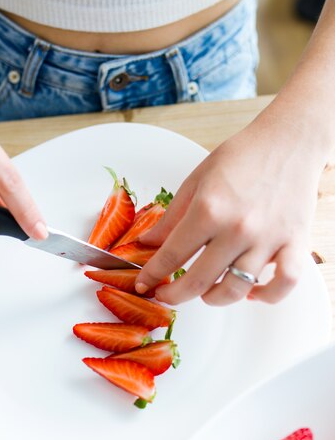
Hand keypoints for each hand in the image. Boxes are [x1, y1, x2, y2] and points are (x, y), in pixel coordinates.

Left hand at [135, 111, 323, 305]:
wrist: (289, 140)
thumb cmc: (242, 156)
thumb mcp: (196, 181)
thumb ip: (171, 217)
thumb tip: (147, 244)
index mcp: (209, 209)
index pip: (171, 255)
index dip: (152, 275)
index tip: (144, 284)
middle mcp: (237, 229)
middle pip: (198, 281)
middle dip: (174, 295)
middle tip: (166, 295)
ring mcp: (268, 239)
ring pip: (236, 289)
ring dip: (214, 299)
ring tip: (205, 293)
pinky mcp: (296, 244)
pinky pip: (283, 285)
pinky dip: (266, 296)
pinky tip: (251, 292)